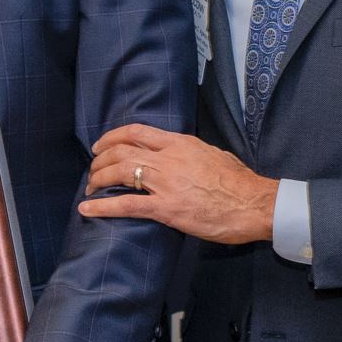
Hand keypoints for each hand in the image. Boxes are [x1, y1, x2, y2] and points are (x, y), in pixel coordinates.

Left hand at [79, 123, 277, 244]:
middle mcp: (167, 159)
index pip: (136, 132)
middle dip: (100, 160)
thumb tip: (179, 153)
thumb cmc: (239, 182)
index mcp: (179, 143)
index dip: (112, 137)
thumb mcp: (213, 154)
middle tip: (92, 170)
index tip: (102, 145)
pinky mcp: (166, 209)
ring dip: (97, 180)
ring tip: (89, 189)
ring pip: (119, 173)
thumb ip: (190, 152)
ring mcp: (165, 183)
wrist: (254, 204)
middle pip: (121, 151)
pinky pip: (126, 205)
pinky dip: (102, 207)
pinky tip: (87, 209)